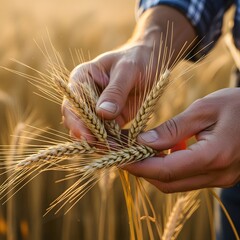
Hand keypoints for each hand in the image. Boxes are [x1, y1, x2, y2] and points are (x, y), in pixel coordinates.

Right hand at [62, 6, 195, 141]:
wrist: (150, 61)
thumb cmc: (137, 59)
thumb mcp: (127, 70)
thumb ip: (115, 90)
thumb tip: (102, 113)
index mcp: (82, 79)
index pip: (71, 104)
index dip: (77, 123)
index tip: (89, 137)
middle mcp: (85, 97)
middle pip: (78, 122)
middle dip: (90, 137)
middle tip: (107, 148)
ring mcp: (97, 109)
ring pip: (92, 131)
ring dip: (103, 143)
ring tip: (119, 150)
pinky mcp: (110, 119)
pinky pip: (108, 134)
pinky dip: (115, 142)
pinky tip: (125, 147)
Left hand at [126, 88, 239, 191]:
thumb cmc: (238, 105)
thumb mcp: (204, 109)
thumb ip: (173, 128)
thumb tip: (144, 142)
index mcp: (214, 156)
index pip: (166, 170)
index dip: (139, 166)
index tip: (120, 157)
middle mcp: (217, 174)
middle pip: (168, 182)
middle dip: (143, 170)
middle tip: (126, 154)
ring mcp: (220, 178)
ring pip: (176, 182)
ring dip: (155, 169)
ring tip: (140, 150)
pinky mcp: (219, 176)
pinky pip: (187, 177)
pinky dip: (170, 167)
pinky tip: (164, 150)